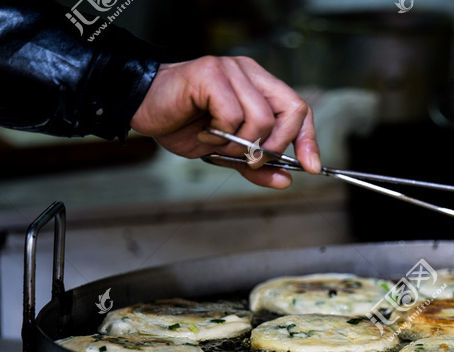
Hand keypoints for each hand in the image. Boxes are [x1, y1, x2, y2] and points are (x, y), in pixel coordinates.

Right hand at [130, 56, 320, 188]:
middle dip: (277, 145)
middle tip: (252, 160)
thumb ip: (256, 165)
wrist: (143, 109)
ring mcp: (231, 70)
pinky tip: (204, 131)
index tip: (310, 167)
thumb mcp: (227, 152)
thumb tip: (286, 180)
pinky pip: (234, 115)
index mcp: (259, 85)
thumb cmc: (184, 123)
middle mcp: (249, 73)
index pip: (299, 110)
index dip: (308, 140)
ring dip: (241, 144)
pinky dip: (221, 133)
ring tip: (217, 142)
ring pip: (263, 118)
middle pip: (291, 111)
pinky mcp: (210, 73)